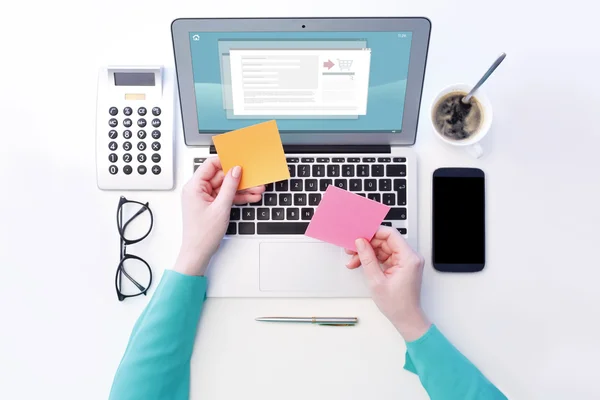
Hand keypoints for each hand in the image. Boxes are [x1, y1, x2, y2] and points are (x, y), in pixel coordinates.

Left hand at [174, 158, 264, 275]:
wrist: (198, 252)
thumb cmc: (202, 234)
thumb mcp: (221, 208)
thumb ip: (230, 187)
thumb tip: (236, 170)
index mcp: (194, 187)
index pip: (210, 165)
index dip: (226, 161)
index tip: (240, 161)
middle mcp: (198, 190)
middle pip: (221, 177)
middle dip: (239, 178)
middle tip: (254, 178)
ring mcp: (205, 198)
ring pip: (226, 187)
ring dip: (242, 188)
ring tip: (257, 189)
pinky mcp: (211, 205)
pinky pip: (226, 196)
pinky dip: (237, 197)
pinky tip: (251, 196)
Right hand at [346, 227, 430, 340]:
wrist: (406, 318)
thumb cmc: (397, 305)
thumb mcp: (376, 281)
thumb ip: (367, 258)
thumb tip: (360, 243)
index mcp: (409, 258)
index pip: (391, 234)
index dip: (373, 233)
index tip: (360, 235)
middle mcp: (410, 257)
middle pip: (385, 241)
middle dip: (367, 245)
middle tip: (352, 249)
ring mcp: (406, 261)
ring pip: (383, 249)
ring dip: (368, 253)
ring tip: (354, 260)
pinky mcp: (401, 266)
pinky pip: (385, 256)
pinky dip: (373, 259)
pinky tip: (361, 263)